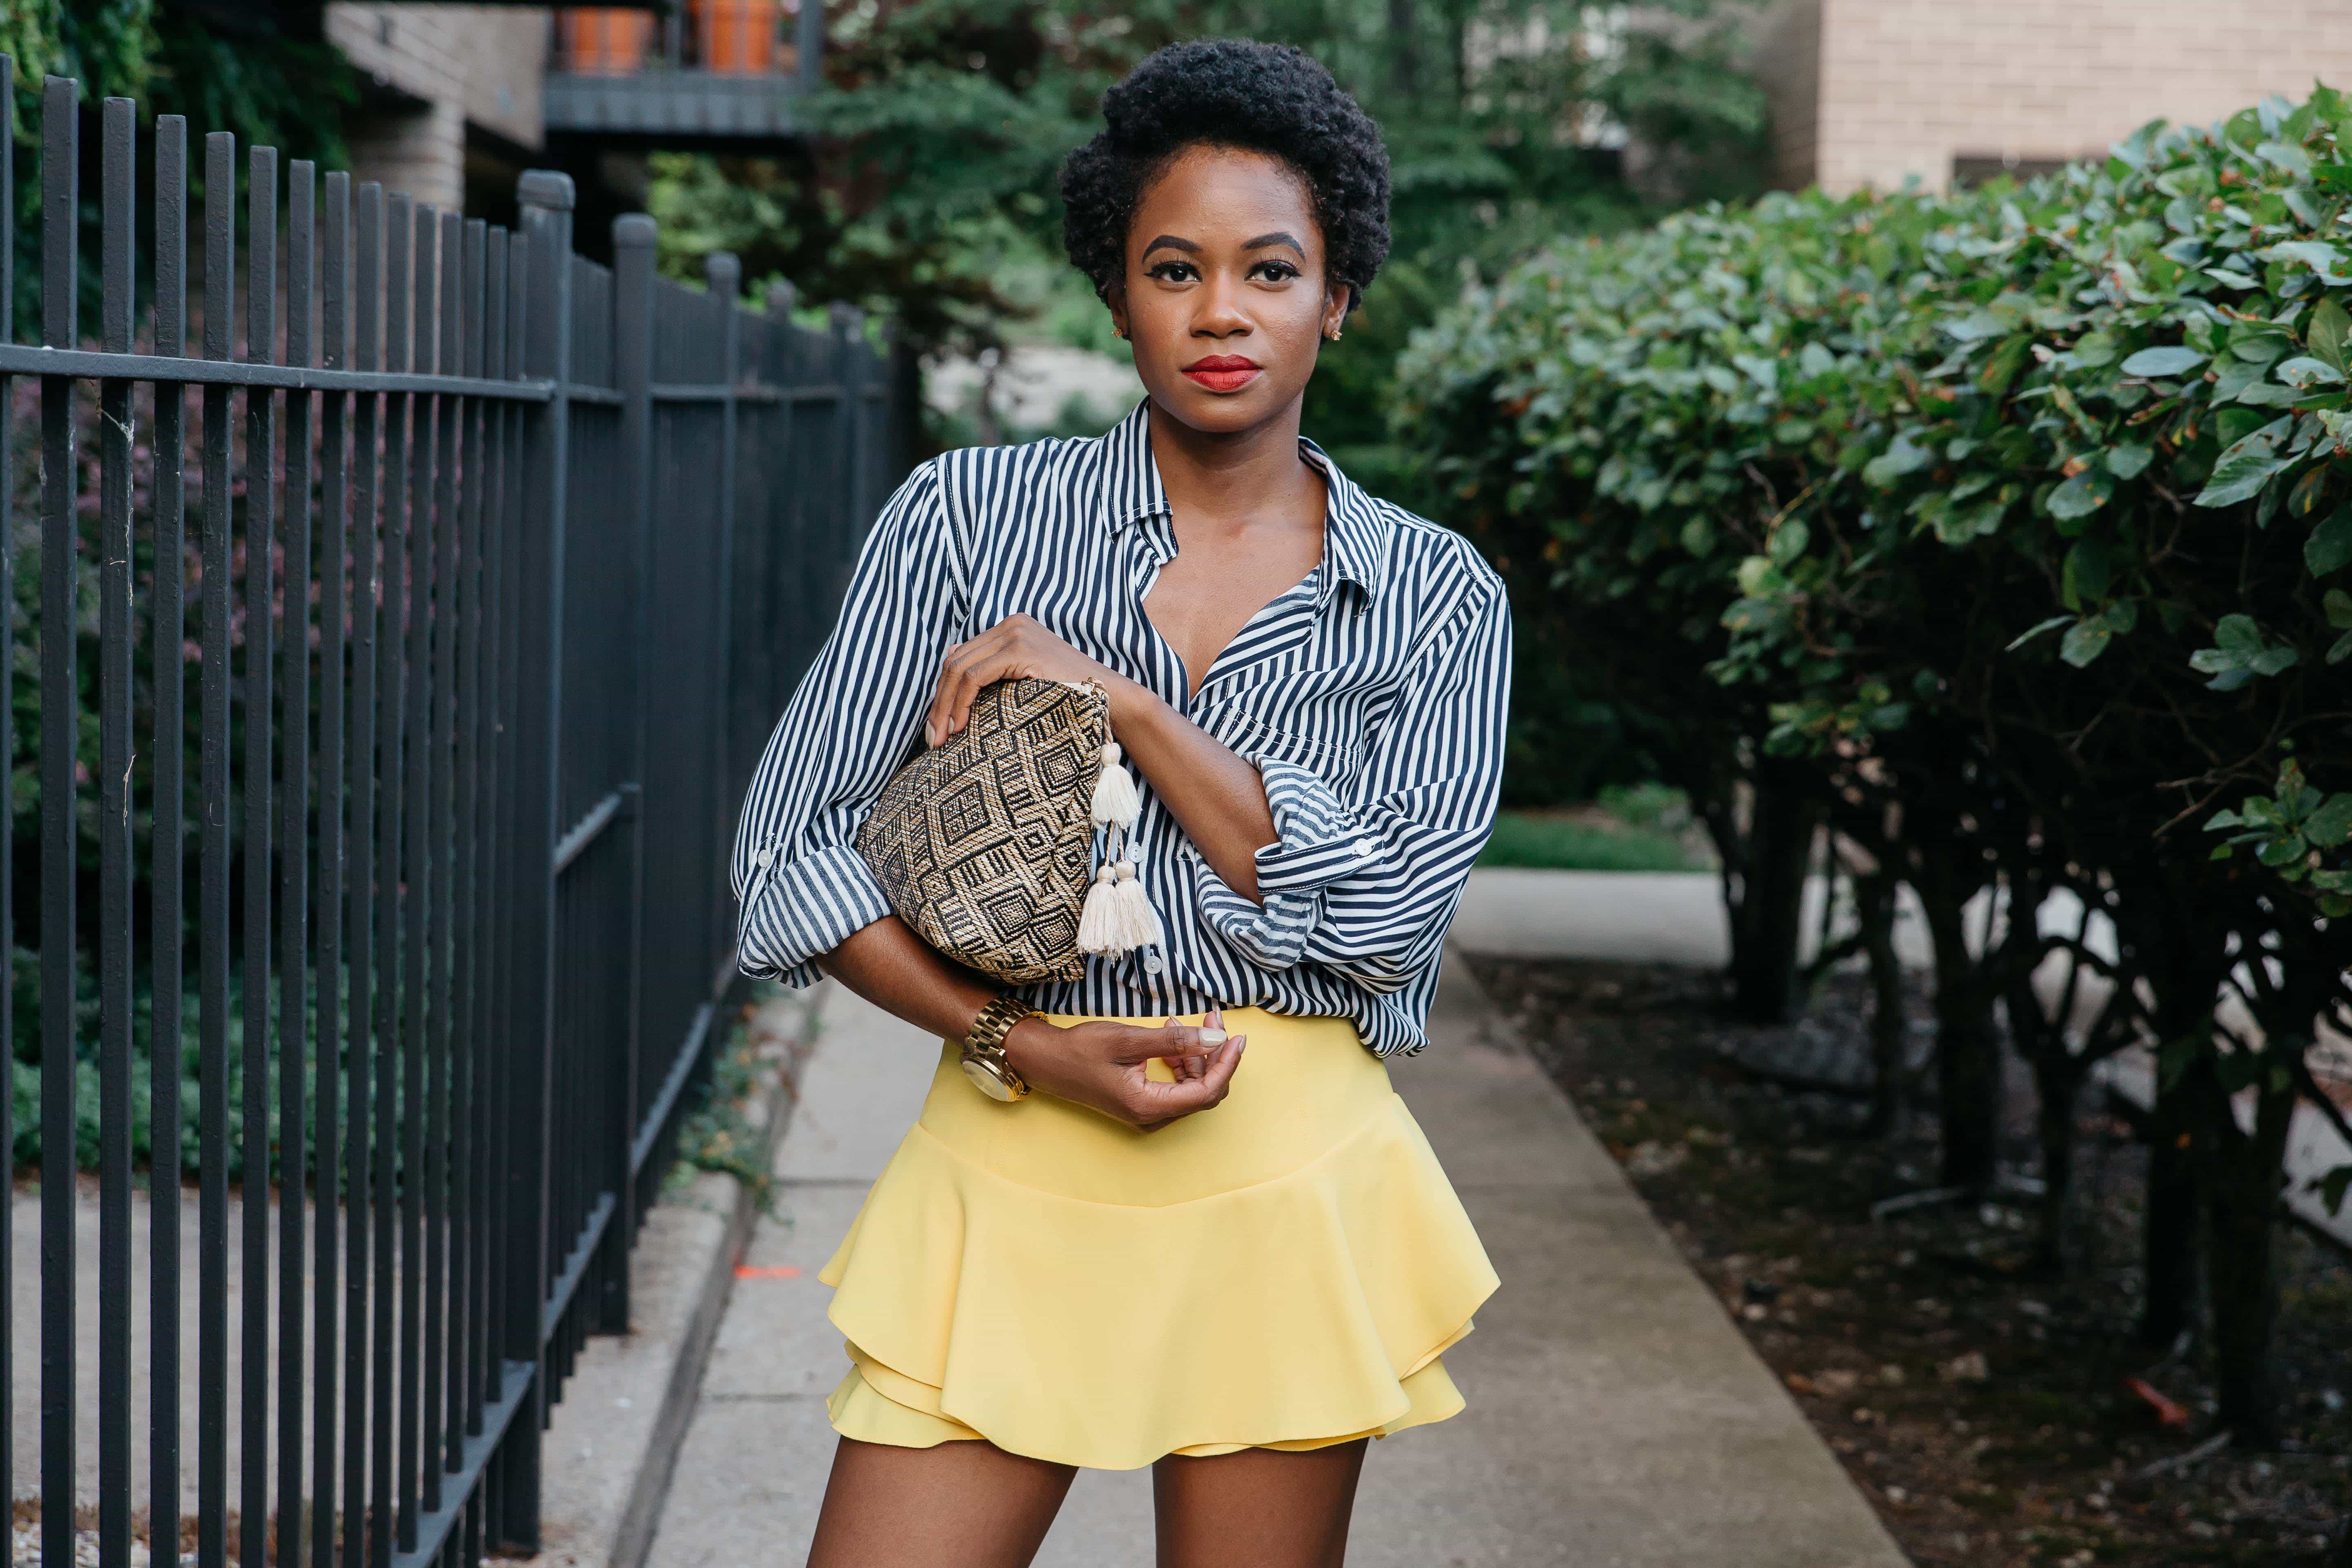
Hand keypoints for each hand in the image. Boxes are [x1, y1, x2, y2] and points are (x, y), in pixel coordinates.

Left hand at [925, 614, 1133, 747]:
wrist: (1110, 698)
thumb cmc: (1068, 698)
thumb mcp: (1024, 681)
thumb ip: (993, 669)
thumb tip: (952, 658)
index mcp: (1011, 628)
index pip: (961, 657)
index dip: (943, 693)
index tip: (937, 726)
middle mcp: (1011, 624)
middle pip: (955, 662)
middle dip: (939, 702)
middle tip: (932, 737)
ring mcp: (1015, 633)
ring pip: (959, 669)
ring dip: (945, 706)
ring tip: (941, 737)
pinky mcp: (1019, 648)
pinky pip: (974, 676)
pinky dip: (960, 702)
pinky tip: (960, 725)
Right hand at [1001, 1006, 1245, 1130]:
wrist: (1047, 1062)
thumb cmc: (1081, 1051)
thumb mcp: (1128, 1039)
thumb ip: (1173, 1041)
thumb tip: (1215, 1039)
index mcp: (1149, 1106)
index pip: (1206, 1091)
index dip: (1227, 1064)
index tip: (1237, 1037)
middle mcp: (1151, 1116)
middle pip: (1204, 1092)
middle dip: (1214, 1055)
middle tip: (1215, 1021)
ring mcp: (1147, 1112)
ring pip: (1191, 1087)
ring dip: (1196, 1054)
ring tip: (1191, 1023)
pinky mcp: (1142, 1103)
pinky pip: (1176, 1085)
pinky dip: (1180, 1060)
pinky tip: (1173, 1036)